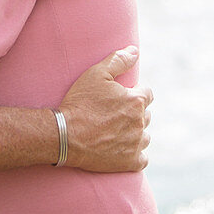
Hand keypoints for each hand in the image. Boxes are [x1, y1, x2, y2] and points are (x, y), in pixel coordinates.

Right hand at [58, 46, 151, 172]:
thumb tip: (135, 51)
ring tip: (116, 132)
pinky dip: (135, 154)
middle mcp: (140, 122)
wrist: (65, 135)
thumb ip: (118, 60)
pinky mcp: (130, 162)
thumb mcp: (96, 74)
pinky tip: (123, 150)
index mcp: (136, 100)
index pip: (147, 94)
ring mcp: (136, 143)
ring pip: (144, 136)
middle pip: (146, 115)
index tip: (121, 98)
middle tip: (114, 115)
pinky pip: (142, 158)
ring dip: (135, 133)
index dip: (135, 94)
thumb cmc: (80, 103)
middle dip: (134, 113)